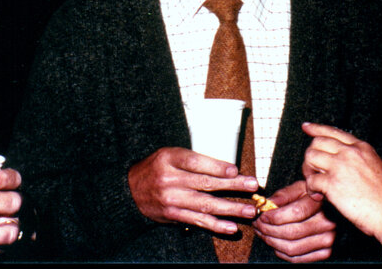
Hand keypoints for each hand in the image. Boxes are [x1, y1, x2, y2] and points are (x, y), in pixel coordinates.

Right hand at [128, 146, 258, 233]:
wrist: (130, 190)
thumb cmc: (155, 168)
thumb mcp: (169, 154)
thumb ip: (193, 160)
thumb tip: (225, 169)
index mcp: (169, 158)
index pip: (196, 162)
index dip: (216, 167)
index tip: (235, 171)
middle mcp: (170, 179)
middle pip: (205, 183)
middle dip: (232, 186)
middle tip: (252, 186)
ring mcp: (171, 199)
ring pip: (205, 205)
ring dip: (230, 208)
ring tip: (248, 210)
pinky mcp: (173, 215)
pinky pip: (198, 221)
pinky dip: (216, 225)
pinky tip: (231, 227)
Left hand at [253, 180, 335, 262]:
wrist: (328, 209)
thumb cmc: (310, 196)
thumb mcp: (298, 188)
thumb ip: (282, 195)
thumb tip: (266, 204)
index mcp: (320, 204)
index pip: (296, 213)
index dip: (275, 216)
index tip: (261, 215)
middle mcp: (327, 223)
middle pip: (291, 233)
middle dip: (268, 230)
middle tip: (257, 224)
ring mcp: (327, 240)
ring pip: (292, 248)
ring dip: (271, 242)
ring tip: (262, 233)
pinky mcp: (325, 253)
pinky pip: (297, 259)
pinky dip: (281, 252)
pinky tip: (274, 242)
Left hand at [302, 122, 381, 242]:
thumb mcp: (375, 167)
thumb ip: (357, 160)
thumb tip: (336, 162)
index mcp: (361, 148)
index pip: (333, 132)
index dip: (317, 128)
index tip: (306, 127)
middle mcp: (350, 153)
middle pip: (317, 142)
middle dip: (311, 156)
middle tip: (313, 172)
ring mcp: (340, 166)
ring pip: (310, 157)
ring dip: (308, 171)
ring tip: (317, 185)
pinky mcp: (333, 183)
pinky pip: (311, 181)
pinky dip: (311, 190)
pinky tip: (319, 197)